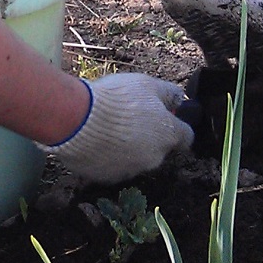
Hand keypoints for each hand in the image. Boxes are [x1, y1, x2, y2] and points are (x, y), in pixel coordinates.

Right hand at [37, 73, 193, 183]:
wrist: (77, 120)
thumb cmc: (116, 99)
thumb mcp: (147, 85)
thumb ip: (168, 93)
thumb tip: (179, 99)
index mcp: (168, 136)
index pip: (186, 138)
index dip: (178, 127)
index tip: (167, 118)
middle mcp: (154, 158)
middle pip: (159, 148)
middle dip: (149, 136)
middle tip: (129, 118)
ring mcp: (130, 171)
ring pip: (135, 159)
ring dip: (128, 147)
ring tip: (107, 128)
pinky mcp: (107, 178)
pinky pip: (112, 166)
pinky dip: (107, 156)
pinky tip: (94, 140)